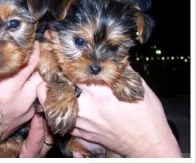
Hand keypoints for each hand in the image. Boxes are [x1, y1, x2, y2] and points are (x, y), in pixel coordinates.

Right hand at [0, 32, 49, 156]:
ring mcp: (26, 108)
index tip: (29, 38)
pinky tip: (25, 80)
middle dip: (39, 56)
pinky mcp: (28, 116)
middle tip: (33, 46)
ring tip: (30, 61)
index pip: (28, 61)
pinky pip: (37, 95)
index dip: (31, 47)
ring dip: (38, 71)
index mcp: (3, 87)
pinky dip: (34, 85)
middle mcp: (19, 98)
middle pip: (40, 70)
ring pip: (42, 82)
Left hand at [37, 69, 181, 157]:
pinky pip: (64, 122)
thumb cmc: (146, 114)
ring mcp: (83, 123)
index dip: (62, 63)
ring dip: (50, 97)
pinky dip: (60, 112)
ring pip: (52, 109)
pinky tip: (64, 105)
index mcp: (100, 91)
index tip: (57, 56)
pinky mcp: (83, 135)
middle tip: (48, 74)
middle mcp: (87, 107)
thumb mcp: (137, 84)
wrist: (149, 143)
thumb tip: (110, 53)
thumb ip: (120, 68)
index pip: (71, 72)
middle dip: (47, 81)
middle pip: (53, 92)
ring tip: (53, 88)